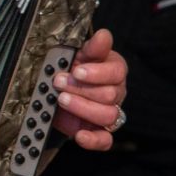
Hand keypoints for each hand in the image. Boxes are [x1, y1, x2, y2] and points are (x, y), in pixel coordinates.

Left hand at [51, 28, 127, 150]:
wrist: (59, 88)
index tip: (77, 71)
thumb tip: (104, 35)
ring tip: (61, 99)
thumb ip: (93, 47)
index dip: (97, 73)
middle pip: (110, 94)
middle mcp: (116, 92)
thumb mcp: (79, 53)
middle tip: (59, 82)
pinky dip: (93, 140)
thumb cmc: (72, 67)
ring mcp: (109, 112)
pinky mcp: (99, 131)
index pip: (117, 72)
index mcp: (114, 70)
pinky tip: (80, 135)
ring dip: (83, 107)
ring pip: (108, 115)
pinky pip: (105, 140)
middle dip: (81, 88)